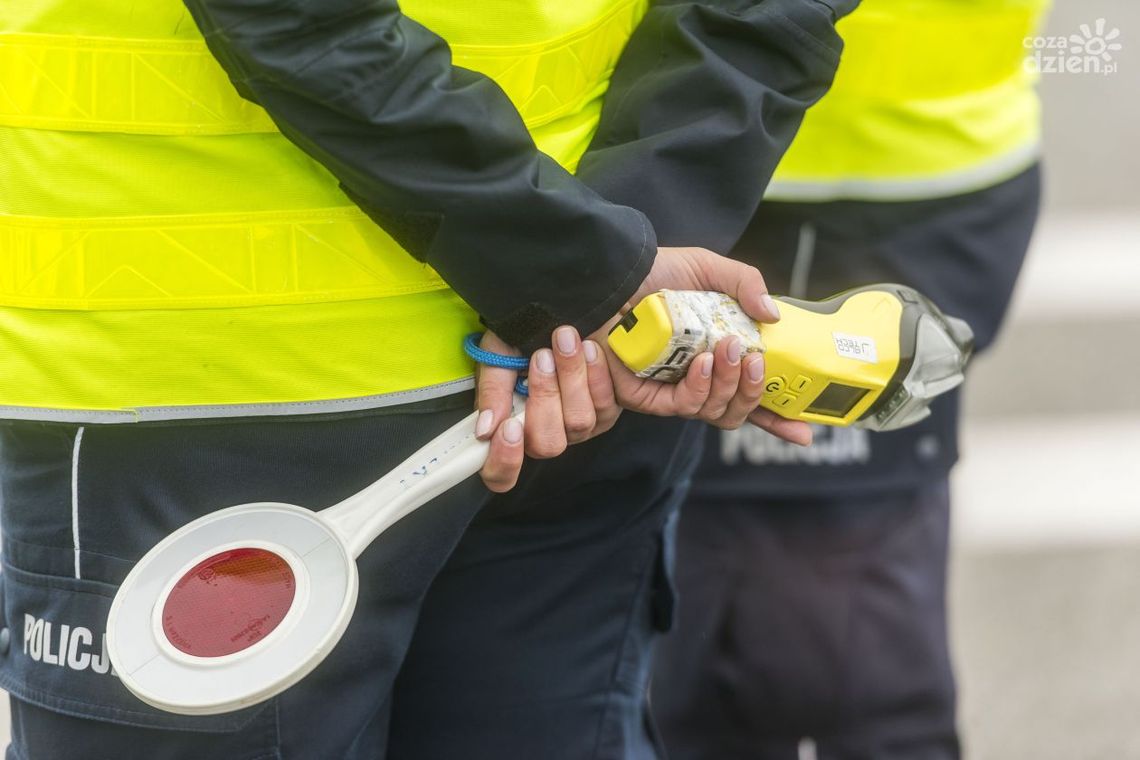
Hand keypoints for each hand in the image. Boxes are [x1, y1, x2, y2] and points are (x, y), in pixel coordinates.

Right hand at [475, 327, 619, 492]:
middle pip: (547, 444)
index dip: (504, 461)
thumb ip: (492, 389)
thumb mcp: (498, 353)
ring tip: (564, 340)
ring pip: (578, 423)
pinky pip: (605, 405)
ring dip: (571, 378)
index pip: (502, 474)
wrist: (564, 309)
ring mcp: (578, 427)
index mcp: (512, 429)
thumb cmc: (525, 335)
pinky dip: (596, 374)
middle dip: (545, 397)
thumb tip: (485, 430)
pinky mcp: (608, 412)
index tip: (508, 427)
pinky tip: (589, 348)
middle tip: (541, 357)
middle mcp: (546, 434)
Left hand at [596, 246, 812, 445]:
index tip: (805, 433)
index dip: (779, 420)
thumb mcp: (710, 270)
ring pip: (713, 411)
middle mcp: (697, 380)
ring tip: (730, 349)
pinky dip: (699, 387)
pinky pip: (681, 404)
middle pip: (735, 411)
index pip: (751, 399)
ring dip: (730, 384)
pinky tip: (703, 362)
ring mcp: (671, 390)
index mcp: (718, 359)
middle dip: (754, 393)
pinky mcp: (644, 395)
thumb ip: (746, 285)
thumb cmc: (658, 272)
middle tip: (756, 359)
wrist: (616, 272)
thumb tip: (773, 317)